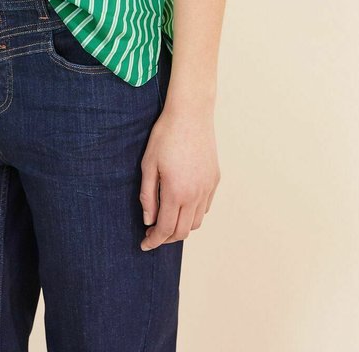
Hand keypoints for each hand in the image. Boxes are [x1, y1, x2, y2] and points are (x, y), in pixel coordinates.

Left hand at [139, 104, 219, 249]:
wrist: (191, 114)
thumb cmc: (166, 136)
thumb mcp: (148, 165)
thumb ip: (148, 196)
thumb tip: (149, 220)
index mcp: (177, 192)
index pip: (165, 229)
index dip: (154, 241)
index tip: (144, 244)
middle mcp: (196, 195)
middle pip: (183, 231)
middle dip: (166, 238)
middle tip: (152, 234)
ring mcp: (208, 188)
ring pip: (197, 222)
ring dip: (181, 228)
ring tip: (167, 221)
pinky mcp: (215, 179)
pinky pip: (205, 207)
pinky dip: (193, 214)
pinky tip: (182, 206)